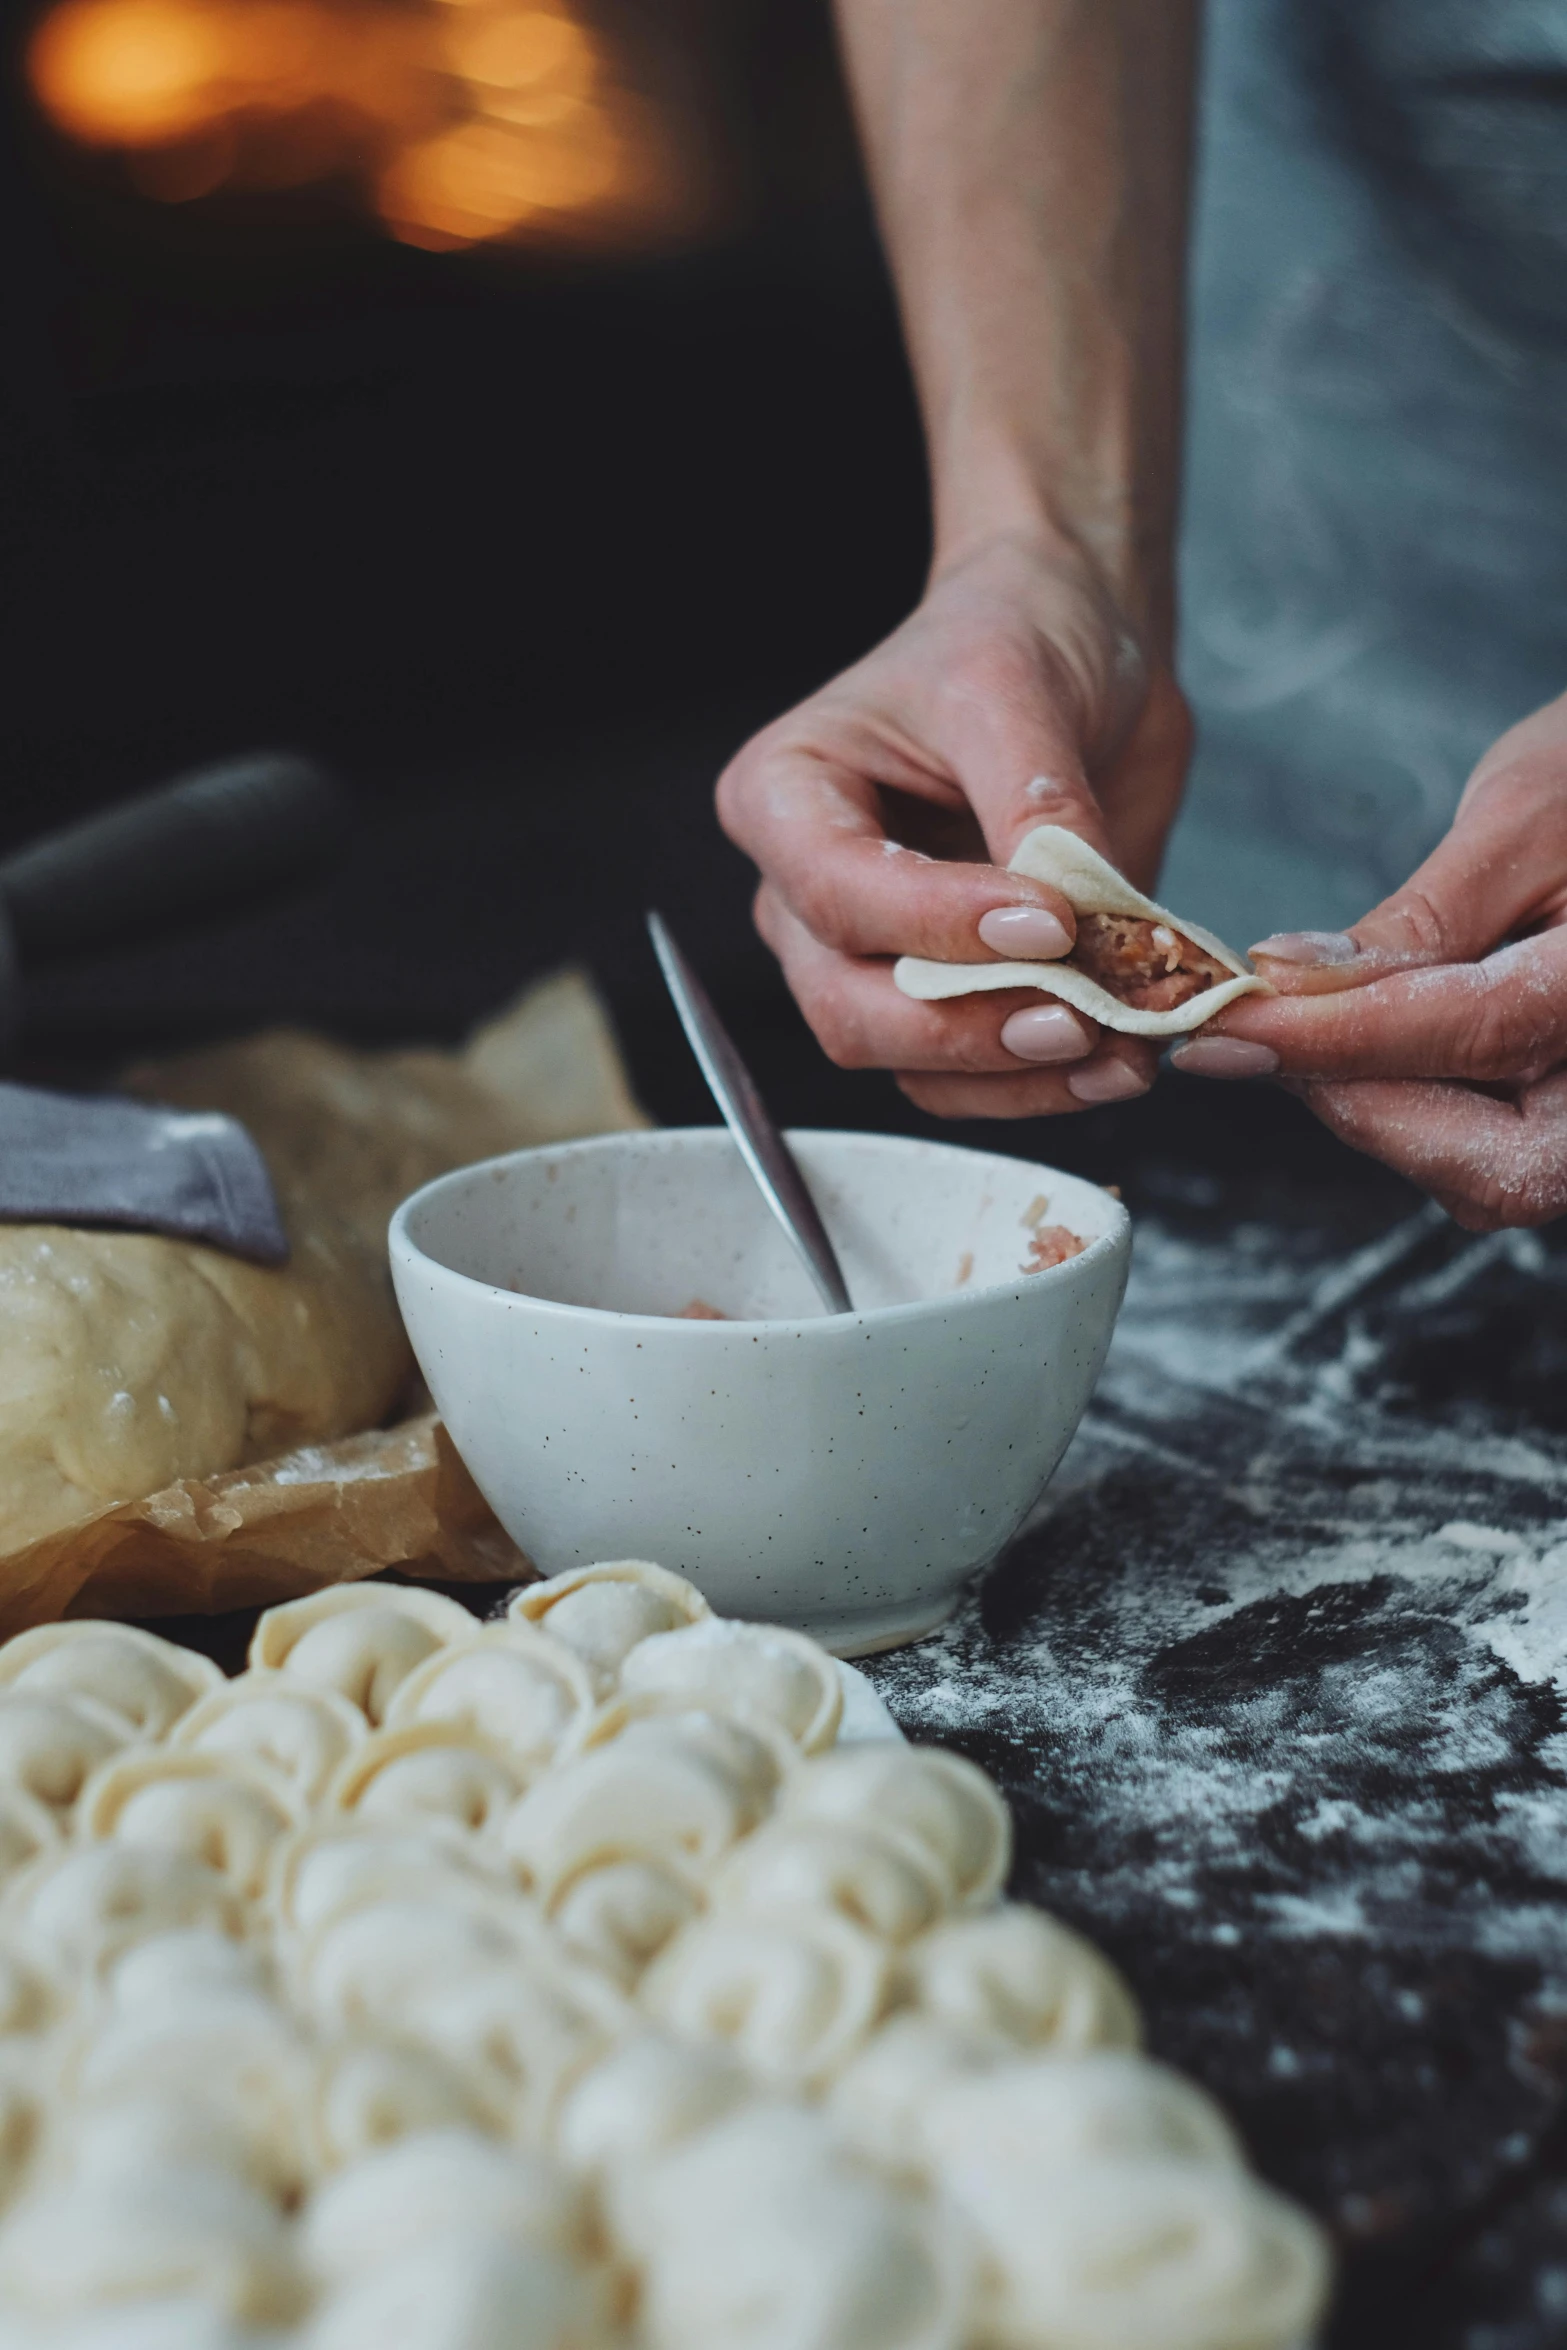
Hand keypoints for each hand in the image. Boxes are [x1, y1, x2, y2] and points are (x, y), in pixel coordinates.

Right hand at [717, 532, 1193, 1118]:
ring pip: (904, 1063)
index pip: (837, 892)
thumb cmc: (1019, 635)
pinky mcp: (945, 996)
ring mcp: (869, 955)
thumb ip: (1036, 809)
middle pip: (848, 1006)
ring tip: (1122, 1053)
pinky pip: (966, 1081)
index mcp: (785, 795)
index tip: (1051, 921)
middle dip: (965, 1028)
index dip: (937, 924)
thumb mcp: (1020, 690)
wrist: (1077, 643)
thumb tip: (1072, 926)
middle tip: (1079, 1018)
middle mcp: (806, 892)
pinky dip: (1040, 1087)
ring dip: (1014, 1076)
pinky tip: (1118, 1063)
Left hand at [1172, 693, 1566, 1227]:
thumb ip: (1422, 920)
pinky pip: (1505, 1153)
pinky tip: (1378, 1040)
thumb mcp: (1526, 815)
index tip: (1229, 1030)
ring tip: (1317, 1025)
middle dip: (1366, 1105)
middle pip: (1498, 1161)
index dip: (1336, 1040)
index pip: (1476, 1032)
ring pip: (1494, 1171)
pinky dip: (1426, 1109)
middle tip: (1263, 1039)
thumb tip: (1295, 983)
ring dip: (1387, 1111)